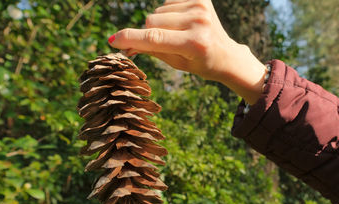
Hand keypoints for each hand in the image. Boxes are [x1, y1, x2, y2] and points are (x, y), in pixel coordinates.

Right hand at [108, 0, 265, 103]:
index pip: (154, 38)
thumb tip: (119, 41)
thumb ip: (149, 49)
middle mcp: (198, 22)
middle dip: (151, 33)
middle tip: (169, 44)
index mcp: (194, 44)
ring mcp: (200, 7)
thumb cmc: (198, 63)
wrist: (226, 55)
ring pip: (158, 12)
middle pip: (152, 22)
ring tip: (180, 34)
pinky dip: (169, 13)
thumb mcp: (175, 63)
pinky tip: (184, 23)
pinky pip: (167, 3)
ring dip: (162, 23)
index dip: (130, 38)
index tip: (113, 40)